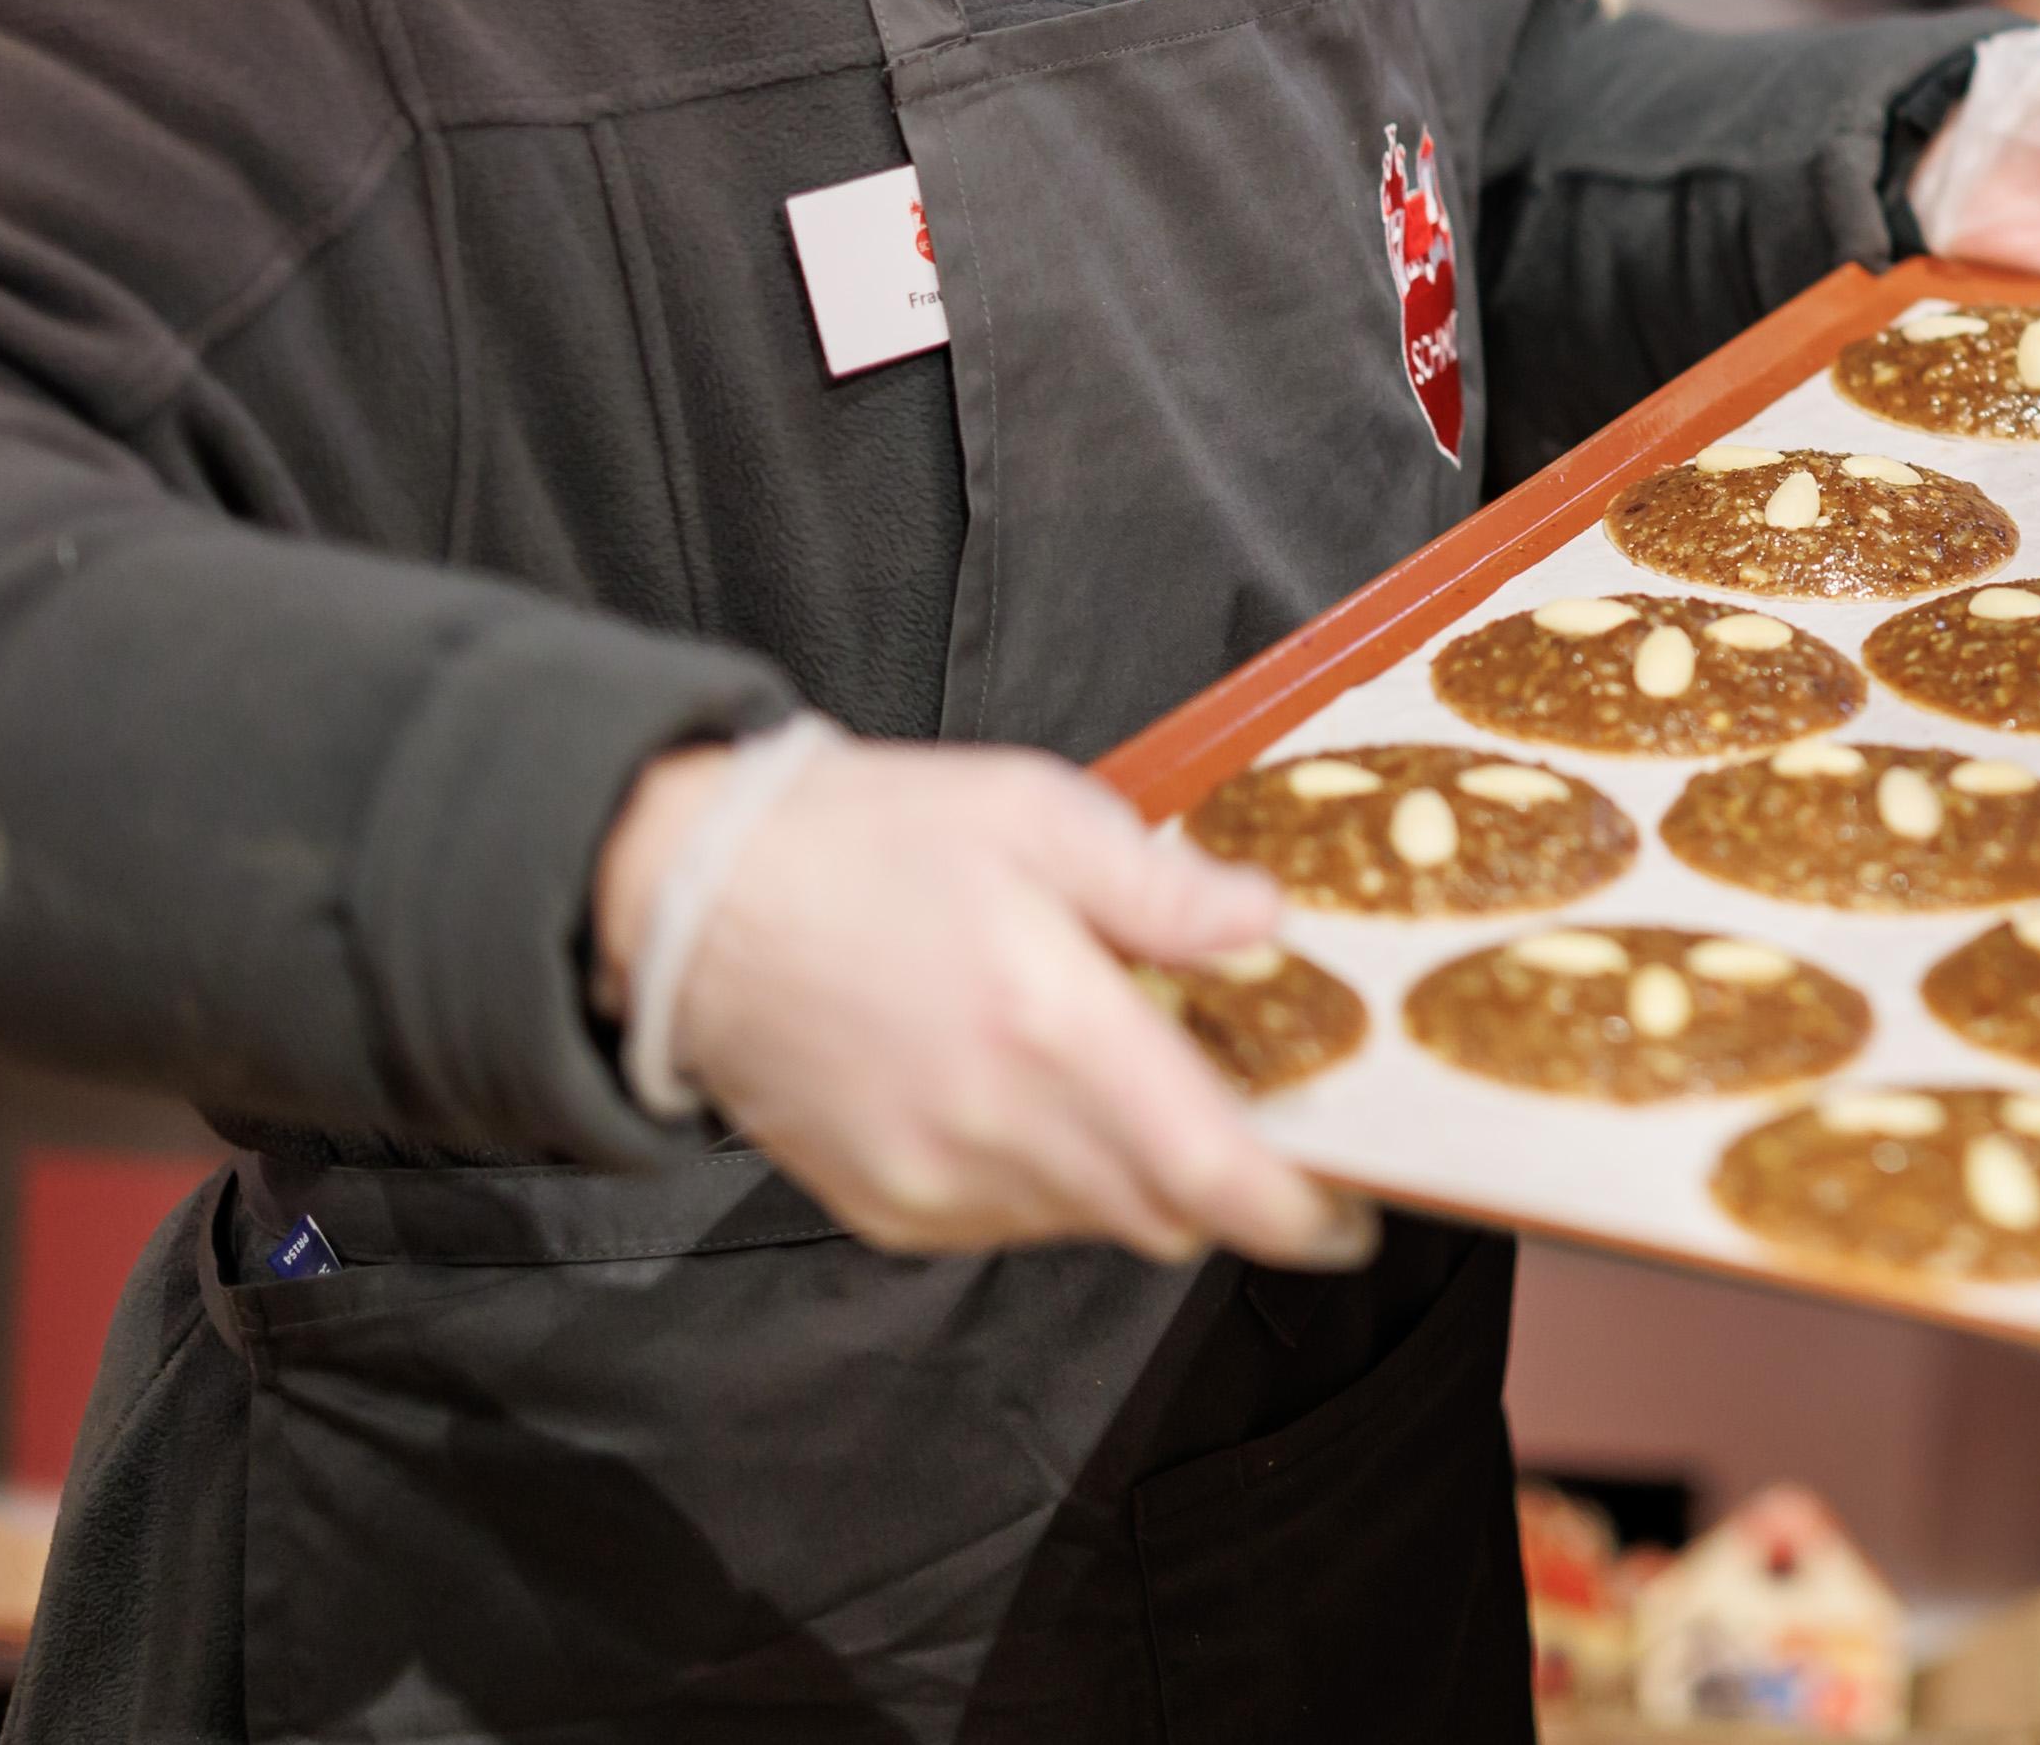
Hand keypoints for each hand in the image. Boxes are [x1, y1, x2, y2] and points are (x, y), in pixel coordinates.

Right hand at [594, 736, 1376, 1270]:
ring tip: (1135, 1083)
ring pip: (1092, 1224)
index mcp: (1050, 1029)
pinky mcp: (885, 1208)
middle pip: (1165, 1214)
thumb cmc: (862, 842)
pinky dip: (1055, 1183)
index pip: (1209, 1176)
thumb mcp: (1035, 813)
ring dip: (1139, 1177)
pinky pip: (1011, 1226)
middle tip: (1258, 1119)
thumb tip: (1267, 926)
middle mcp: (996, 1129)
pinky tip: (1041, 1100)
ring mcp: (934, 1183)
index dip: (1298, 1213)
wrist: (690, 900)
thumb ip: (1162, 888)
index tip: (1349, 1210)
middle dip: (1229, 1187)